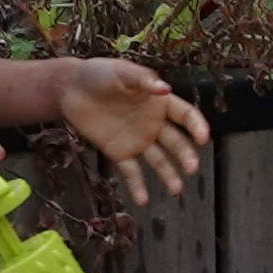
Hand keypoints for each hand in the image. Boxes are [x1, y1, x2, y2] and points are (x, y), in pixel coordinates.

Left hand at [55, 58, 209, 205]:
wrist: (69, 88)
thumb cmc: (98, 74)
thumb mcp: (121, 72)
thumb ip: (142, 79)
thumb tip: (165, 88)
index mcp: (158, 102)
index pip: (185, 115)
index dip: (196, 126)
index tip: (203, 139)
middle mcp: (152, 124)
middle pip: (175, 142)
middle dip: (185, 155)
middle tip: (192, 168)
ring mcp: (137, 139)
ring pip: (158, 160)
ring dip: (168, 175)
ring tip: (176, 189)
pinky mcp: (119, 152)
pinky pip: (131, 171)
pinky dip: (137, 186)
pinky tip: (143, 200)